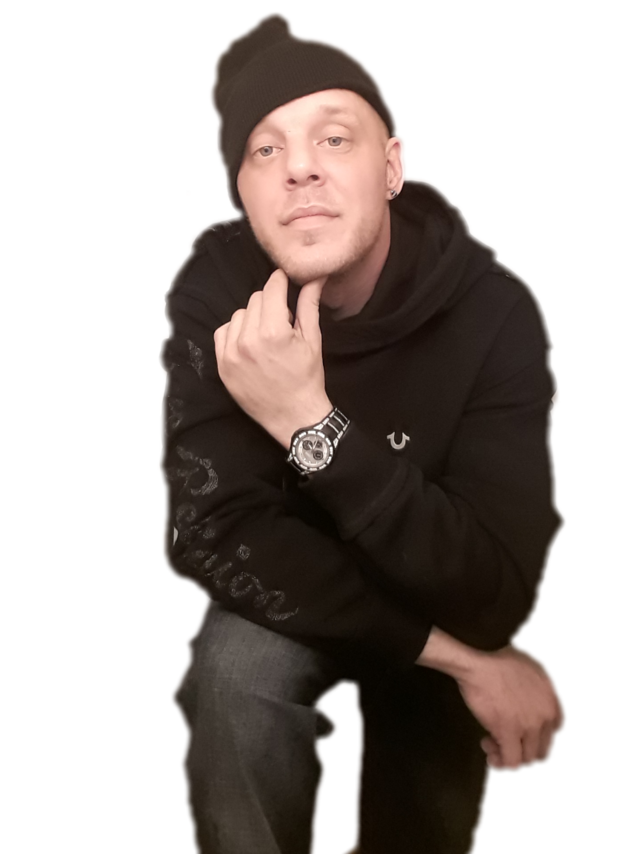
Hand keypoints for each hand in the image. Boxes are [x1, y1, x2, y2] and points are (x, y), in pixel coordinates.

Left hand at [213, 269, 330, 443]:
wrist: (294, 415)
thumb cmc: (307, 378)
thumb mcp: (312, 340)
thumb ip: (309, 305)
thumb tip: (315, 277)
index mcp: (274, 332)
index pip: (272, 289)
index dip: (280, 280)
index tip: (285, 279)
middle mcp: (248, 340)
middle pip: (255, 300)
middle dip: (270, 303)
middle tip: (282, 320)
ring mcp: (231, 354)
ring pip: (239, 314)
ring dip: (253, 318)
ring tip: (266, 335)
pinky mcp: (222, 365)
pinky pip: (223, 332)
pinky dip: (235, 332)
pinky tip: (250, 343)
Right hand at [456, 642, 567, 773]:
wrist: (478, 655)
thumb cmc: (496, 654)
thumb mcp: (530, 667)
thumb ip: (536, 688)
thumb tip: (527, 703)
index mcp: (553, 695)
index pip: (558, 730)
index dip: (539, 736)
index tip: (522, 733)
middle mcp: (547, 713)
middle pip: (546, 750)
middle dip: (525, 752)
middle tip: (505, 743)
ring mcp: (530, 725)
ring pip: (528, 760)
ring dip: (509, 758)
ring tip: (491, 745)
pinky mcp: (509, 732)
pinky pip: (511, 762)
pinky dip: (500, 764)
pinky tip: (489, 754)